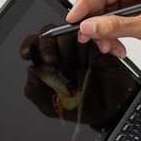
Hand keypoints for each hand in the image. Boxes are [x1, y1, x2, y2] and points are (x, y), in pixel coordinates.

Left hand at [18, 26, 140, 129]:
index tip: (27, 54)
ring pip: (68, 31)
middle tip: (51, 59)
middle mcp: (62, 53)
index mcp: (48, 65)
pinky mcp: (98, 45)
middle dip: (46, 44)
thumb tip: (30, 69)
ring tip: (77, 68)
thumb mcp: (52, 106)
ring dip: (69, 47)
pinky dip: (91, 41)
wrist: (112, 110)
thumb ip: (35, 90)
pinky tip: (90, 61)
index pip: (33, 45)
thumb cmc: (82, 107)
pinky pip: (91, 34)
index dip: (29, 45)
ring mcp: (79, 47)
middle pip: (49, 33)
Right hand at [65, 0, 140, 64]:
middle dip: (95, 21)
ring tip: (108, 46)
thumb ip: (117, 26)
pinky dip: (111, 34)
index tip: (74, 18)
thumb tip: (90, 26)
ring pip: (105, 10)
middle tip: (86, 37)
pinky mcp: (136, 7)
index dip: (86, 1)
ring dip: (103, 31)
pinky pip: (113, 19)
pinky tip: (116, 45)